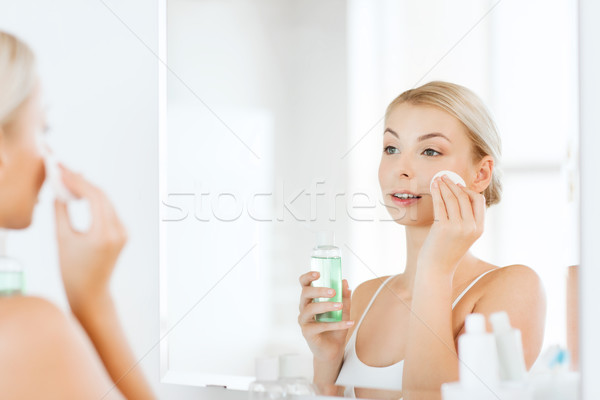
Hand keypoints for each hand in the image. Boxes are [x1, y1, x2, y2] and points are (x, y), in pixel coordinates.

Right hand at [54, 165, 126, 313]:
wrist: (90, 291)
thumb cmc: (72, 270)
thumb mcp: (62, 239)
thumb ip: (61, 212)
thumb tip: (60, 190)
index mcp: (104, 234)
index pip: (94, 197)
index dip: (77, 181)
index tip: (61, 170)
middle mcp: (119, 231)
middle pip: (102, 196)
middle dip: (82, 181)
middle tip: (63, 170)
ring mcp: (124, 232)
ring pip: (106, 201)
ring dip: (88, 189)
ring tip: (69, 179)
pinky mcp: (123, 233)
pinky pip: (109, 210)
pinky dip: (96, 200)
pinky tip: (82, 194)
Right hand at [298, 271, 353, 361]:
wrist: (333, 349)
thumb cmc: (335, 328)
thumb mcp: (343, 311)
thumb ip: (344, 297)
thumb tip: (345, 282)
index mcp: (310, 299)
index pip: (304, 284)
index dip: (308, 277)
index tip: (318, 273)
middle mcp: (304, 308)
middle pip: (305, 293)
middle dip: (319, 290)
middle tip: (333, 291)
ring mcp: (304, 320)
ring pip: (310, 309)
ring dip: (326, 306)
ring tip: (340, 306)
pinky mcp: (307, 333)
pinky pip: (320, 326)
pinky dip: (336, 324)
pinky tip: (349, 323)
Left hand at [418, 175, 485, 274]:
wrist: (436, 269)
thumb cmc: (447, 251)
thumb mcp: (463, 235)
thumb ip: (466, 219)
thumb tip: (460, 196)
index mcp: (479, 228)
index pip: (479, 201)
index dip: (468, 190)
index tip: (457, 185)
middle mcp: (471, 227)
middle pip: (464, 197)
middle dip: (453, 184)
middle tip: (444, 177)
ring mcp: (458, 227)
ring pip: (452, 198)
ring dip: (443, 186)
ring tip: (437, 179)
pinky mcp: (443, 227)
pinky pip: (440, 204)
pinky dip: (436, 192)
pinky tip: (432, 186)